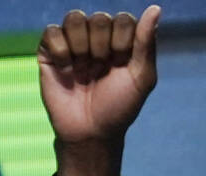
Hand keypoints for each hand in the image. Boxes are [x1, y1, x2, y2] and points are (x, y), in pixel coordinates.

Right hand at [38, 7, 160, 175]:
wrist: (90, 133)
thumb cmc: (118, 107)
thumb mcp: (141, 78)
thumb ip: (146, 43)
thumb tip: (156, 8)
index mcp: (121, 40)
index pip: (123, 20)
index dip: (122, 43)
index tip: (120, 66)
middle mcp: (96, 37)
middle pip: (99, 18)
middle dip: (102, 48)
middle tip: (99, 70)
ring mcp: (73, 43)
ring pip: (74, 18)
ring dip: (81, 46)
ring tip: (82, 69)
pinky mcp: (50, 51)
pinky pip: (52, 31)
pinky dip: (61, 51)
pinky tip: (66, 70)